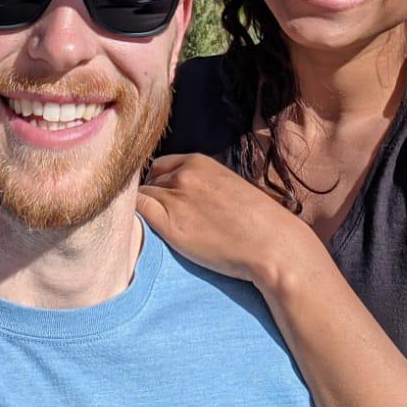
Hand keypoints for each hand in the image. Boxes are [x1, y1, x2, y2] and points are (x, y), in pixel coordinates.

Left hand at [136, 153, 316, 288]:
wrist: (272, 245)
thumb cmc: (257, 221)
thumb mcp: (228, 186)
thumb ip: (202, 182)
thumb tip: (183, 192)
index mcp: (199, 162)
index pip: (159, 166)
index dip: (156, 183)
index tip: (160, 198)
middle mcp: (183, 175)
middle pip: (148, 182)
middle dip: (150, 197)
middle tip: (158, 218)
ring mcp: (175, 198)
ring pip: (140, 197)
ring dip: (143, 210)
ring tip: (148, 227)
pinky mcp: (169, 224)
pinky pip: (138, 212)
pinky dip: (134, 218)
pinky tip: (140, 231)